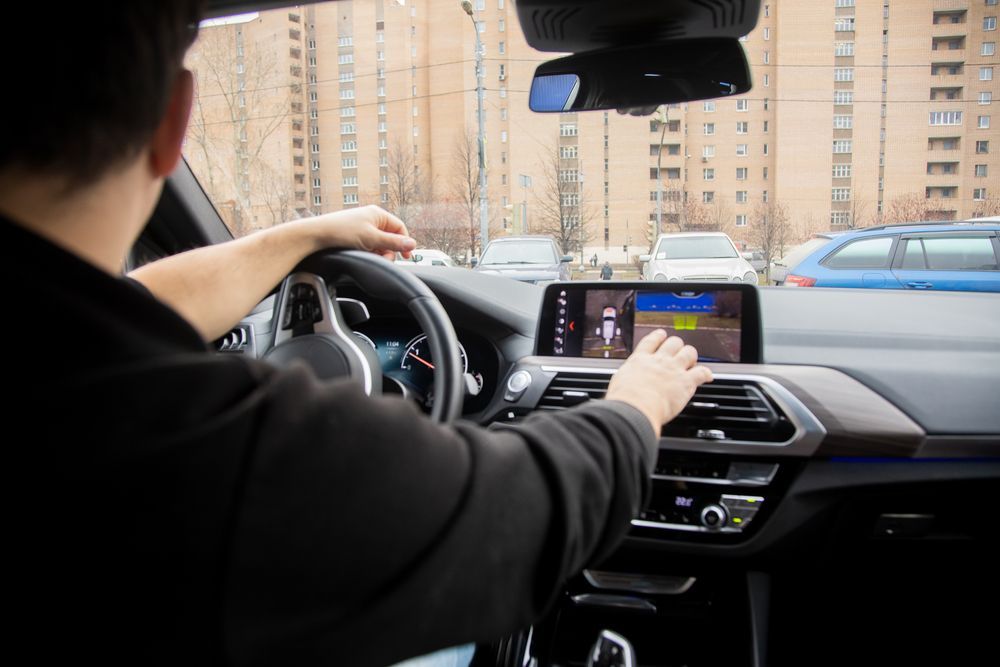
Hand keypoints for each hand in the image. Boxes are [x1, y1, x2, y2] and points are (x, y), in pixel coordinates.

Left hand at [299, 205, 416, 260]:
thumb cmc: (341, 232)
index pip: (400, 228)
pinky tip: (362, 255)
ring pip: (379, 244)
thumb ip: (393, 243)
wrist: (316, 235)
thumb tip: (412, 244)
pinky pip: (369, 246)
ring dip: (378, 253)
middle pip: (390, 238)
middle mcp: (371, 219)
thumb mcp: (372, 239)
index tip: (406, 257)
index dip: (405, 242)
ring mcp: (362, 227)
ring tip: (369, 257)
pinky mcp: (354, 236)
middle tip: (384, 259)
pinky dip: (369, 253)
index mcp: (378, 214)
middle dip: (389, 250)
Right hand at [605, 330, 712, 434]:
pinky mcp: (686, 382)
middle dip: (677, 346)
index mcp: (640, 360)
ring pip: (689, 352)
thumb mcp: (619, 383)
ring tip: (692, 361)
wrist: (635, 407)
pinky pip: (701, 372)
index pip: (651, 342)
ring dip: (691, 356)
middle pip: (673, 343)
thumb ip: (626, 380)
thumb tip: (623, 386)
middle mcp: (659, 361)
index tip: (662, 335)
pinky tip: (708, 376)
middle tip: (678, 351)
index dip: (658, 336)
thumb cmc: (624, 399)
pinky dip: (706, 373)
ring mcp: (674, 369)